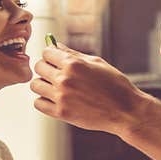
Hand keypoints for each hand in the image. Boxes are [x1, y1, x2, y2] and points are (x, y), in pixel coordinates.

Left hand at [29, 43, 157, 135]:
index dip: (51, 55)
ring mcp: (61, 97)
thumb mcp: (97, 62)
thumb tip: (55, 46)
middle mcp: (64, 79)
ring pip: (35, 85)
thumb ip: (73, 54)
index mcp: (73, 64)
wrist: (125, 110)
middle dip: (46, 68)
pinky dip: (44, 101)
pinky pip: (38, 104)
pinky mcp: (61, 113)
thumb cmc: (115, 85)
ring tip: (55, 87)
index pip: (46, 52)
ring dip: (43, 84)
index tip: (55, 60)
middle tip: (56, 73)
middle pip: (39, 67)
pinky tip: (55, 99)